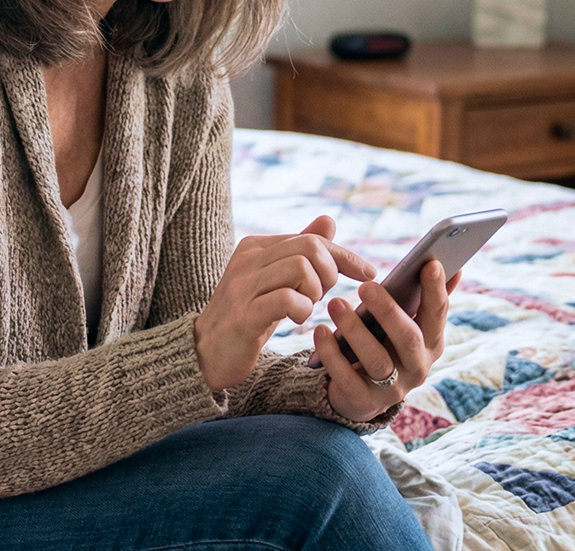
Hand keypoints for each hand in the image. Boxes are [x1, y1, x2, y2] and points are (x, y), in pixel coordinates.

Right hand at [194, 215, 375, 391]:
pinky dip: (302, 310)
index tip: (369, 273)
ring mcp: (243, 285)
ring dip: (315, 292)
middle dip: (330, 272)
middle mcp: (247, 259)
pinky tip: (296, 319)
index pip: (311, 237)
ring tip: (307, 306)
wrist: (205, 353)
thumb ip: (299, 251)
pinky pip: (287, 299)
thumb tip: (329, 220)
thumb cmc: (247, 315)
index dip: (344, 255)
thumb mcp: (274, 279)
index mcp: (255, 246)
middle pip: (309, 247)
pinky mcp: (244, 314)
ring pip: (300, 268)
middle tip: (323, 295)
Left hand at [312, 260, 461, 422]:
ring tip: (335, 303)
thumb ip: (424, 296)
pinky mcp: (363, 400)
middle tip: (366, 286)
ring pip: (377, 359)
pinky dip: (332, 353)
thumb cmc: (384, 342)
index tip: (429, 263)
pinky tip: (320, 331)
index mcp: (430, 342)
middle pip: (408, 339)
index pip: (437, 314)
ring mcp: (392, 387)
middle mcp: (417, 366)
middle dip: (389, 311)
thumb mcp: (404, 322)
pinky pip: (347, 377)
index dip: (435, 290)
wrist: (360, 392)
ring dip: (355, 330)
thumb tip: (449, 264)